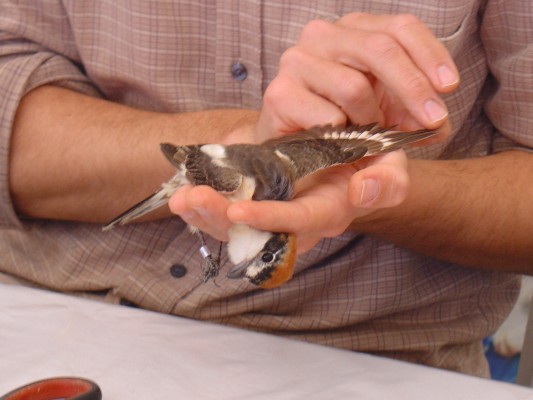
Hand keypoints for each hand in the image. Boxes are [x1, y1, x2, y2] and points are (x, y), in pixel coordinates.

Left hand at [168, 150, 408, 252]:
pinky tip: (183, 194)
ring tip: (180, 197)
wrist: (346, 150)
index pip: (297, 223)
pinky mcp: (254, 201)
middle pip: (254, 232)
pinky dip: (203, 205)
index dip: (269, 219)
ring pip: (233, 226)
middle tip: (189, 200)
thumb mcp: (388, 166)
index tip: (238, 210)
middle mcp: (296, 222)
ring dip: (204, 212)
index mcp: (328, 213)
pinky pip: (224, 212)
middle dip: (219, 218)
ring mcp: (271, 213)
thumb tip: (360, 189)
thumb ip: (388, 182)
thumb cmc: (366, 158)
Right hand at [256, 13, 458, 142]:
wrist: (300, 156)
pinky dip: (343, 138)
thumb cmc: (347, 131)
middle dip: (413, 88)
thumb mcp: (392, 124)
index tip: (449, 87)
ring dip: (371, 121)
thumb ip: (418, 123)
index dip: (429, 55)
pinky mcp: (279, 93)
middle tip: (432, 121)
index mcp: (353, 31)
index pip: (399, 27)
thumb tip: (436, 127)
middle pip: (379, 48)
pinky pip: (328, 116)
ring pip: (354, 86)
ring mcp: (297, 62)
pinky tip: (338, 144)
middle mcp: (322, 36)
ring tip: (366, 137)